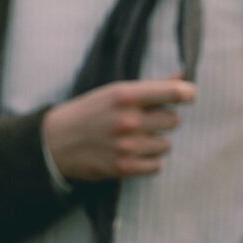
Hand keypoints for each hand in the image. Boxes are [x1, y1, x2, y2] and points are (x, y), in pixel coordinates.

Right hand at [43, 78, 193, 182]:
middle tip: (143, 121)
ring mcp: (127, 146)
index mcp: (124, 96)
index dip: (187, 93)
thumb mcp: (113, 93)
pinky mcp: (124, 167)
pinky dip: (148, 161)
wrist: (54, 142)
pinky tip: (131, 154)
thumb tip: (183, 75)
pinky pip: (157, 165)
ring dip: (154, 142)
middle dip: (162, 121)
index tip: (187, 95)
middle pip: (173, 121)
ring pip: (166, 145)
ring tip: (132, 139)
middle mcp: (128, 120)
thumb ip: (150, 87)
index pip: (173, 92)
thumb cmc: (87, 113)